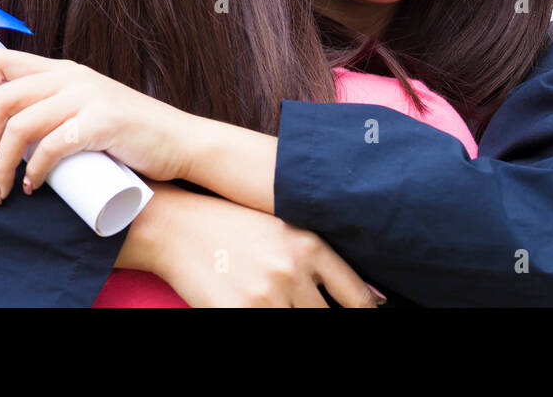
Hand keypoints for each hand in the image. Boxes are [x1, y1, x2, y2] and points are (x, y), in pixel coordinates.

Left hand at [0, 48, 192, 204]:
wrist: (179, 141)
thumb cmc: (124, 135)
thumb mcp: (75, 115)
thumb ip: (34, 117)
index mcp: (61, 70)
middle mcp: (71, 76)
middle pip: (0, 98)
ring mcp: (88, 96)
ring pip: (20, 124)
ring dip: (0, 163)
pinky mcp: (103, 122)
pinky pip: (53, 144)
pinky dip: (35, 170)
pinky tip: (33, 186)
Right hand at [122, 181, 384, 307]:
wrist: (179, 225)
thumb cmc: (235, 227)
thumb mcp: (285, 231)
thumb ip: (323, 262)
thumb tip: (373, 301)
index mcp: (311, 245)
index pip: (358, 298)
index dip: (365, 313)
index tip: (366, 317)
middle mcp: (293, 269)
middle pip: (327, 317)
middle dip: (322, 316)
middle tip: (308, 308)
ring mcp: (266, 294)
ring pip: (301, 323)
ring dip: (296, 317)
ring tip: (281, 305)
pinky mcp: (239, 311)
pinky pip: (269, 328)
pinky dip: (272, 321)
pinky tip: (261, 309)